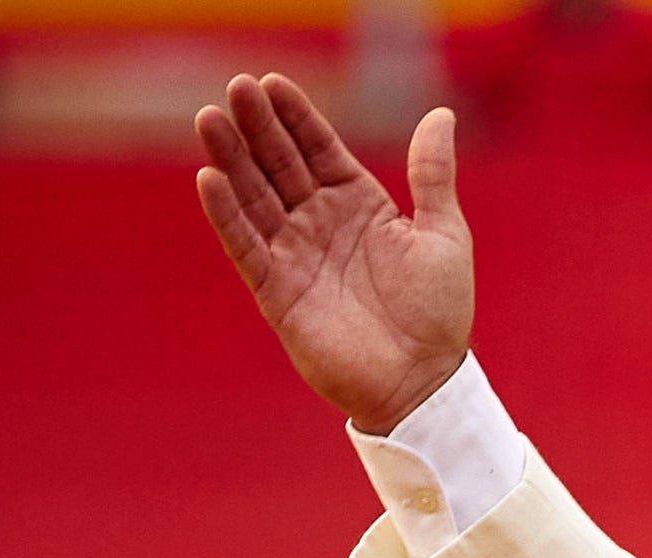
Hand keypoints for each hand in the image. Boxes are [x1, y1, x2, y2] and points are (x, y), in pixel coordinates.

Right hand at [193, 75, 470, 436]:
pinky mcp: (277, 291)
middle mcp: (321, 224)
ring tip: (209, 120)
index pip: (319, 149)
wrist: (423, 381)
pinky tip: (209, 179)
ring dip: (231, 159)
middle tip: (235, 87)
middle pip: (279, 165)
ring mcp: (296, 255)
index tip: (272, 83)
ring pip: (255, 197)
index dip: (296, 117)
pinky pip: (246, 246)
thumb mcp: (443, 234)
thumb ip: (433, 175)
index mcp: (359, 205)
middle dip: (257, 127)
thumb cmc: (438, 313)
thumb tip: (440, 115)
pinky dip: (227, 215)